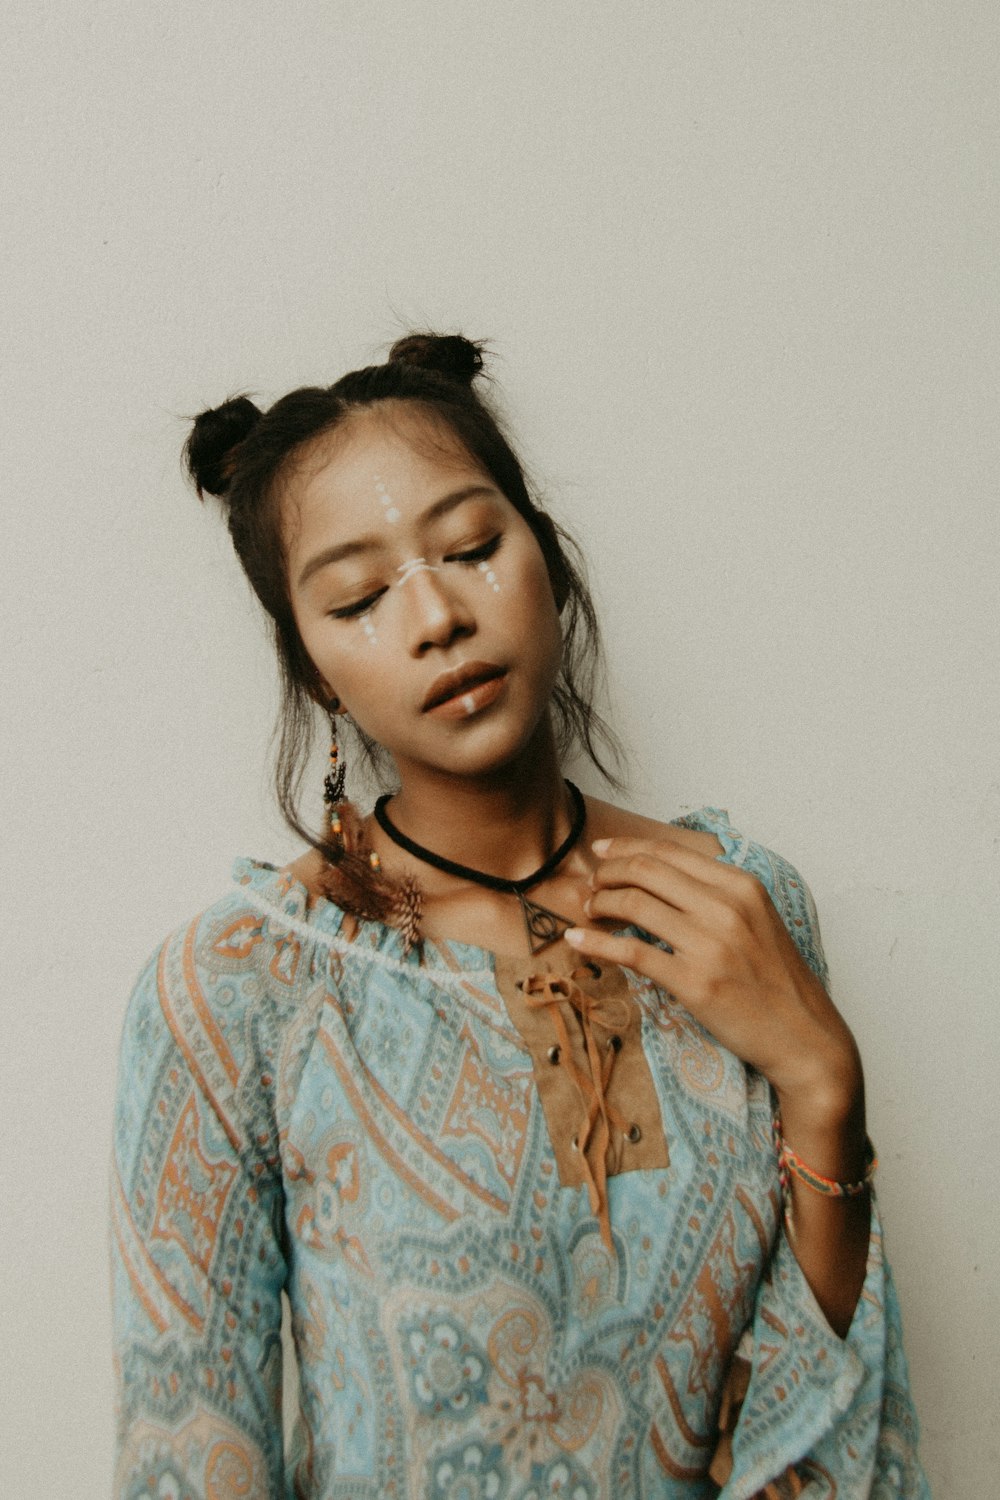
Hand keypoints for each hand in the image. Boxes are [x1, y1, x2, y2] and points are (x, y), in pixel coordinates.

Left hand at [565, 836, 861, 1114]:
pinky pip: (631, 953)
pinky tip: (576, 941)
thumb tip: (663, 876)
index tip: (600, 853)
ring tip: (589, 912)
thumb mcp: (758, 919)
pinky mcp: (695, 982)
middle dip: (607, 873)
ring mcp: (710, 944)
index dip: (626, 848)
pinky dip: (596, 943)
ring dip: (600, 904)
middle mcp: (726, 907)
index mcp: (742, 885)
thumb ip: (718, 893)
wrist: (805, 1037)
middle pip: (646, 871)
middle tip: (591, 885)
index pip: (670, 852)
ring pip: (633, 905)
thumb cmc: (778, 980)